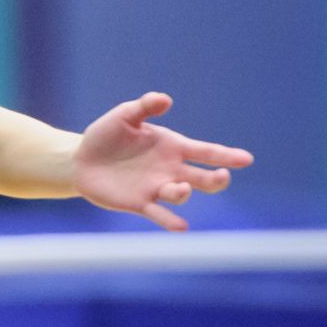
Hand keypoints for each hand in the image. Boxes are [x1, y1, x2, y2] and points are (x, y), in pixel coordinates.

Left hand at [72, 92, 253, 231]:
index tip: (246, 159)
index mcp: (172, 147)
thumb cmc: (106, 136)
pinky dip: (171, 220)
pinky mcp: (139, 203)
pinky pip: (159, 214)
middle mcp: (170, 170)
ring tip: (181, 188)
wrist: (81, 160)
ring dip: (184, 192)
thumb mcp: (124, 116)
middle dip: (216, 179)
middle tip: (221, 176)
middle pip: (203, 178)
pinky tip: (181, 226)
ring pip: (182, 194)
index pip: (205, 152)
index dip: (226, 156)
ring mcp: (156, 188)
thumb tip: (165, 100)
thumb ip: (144, 107)